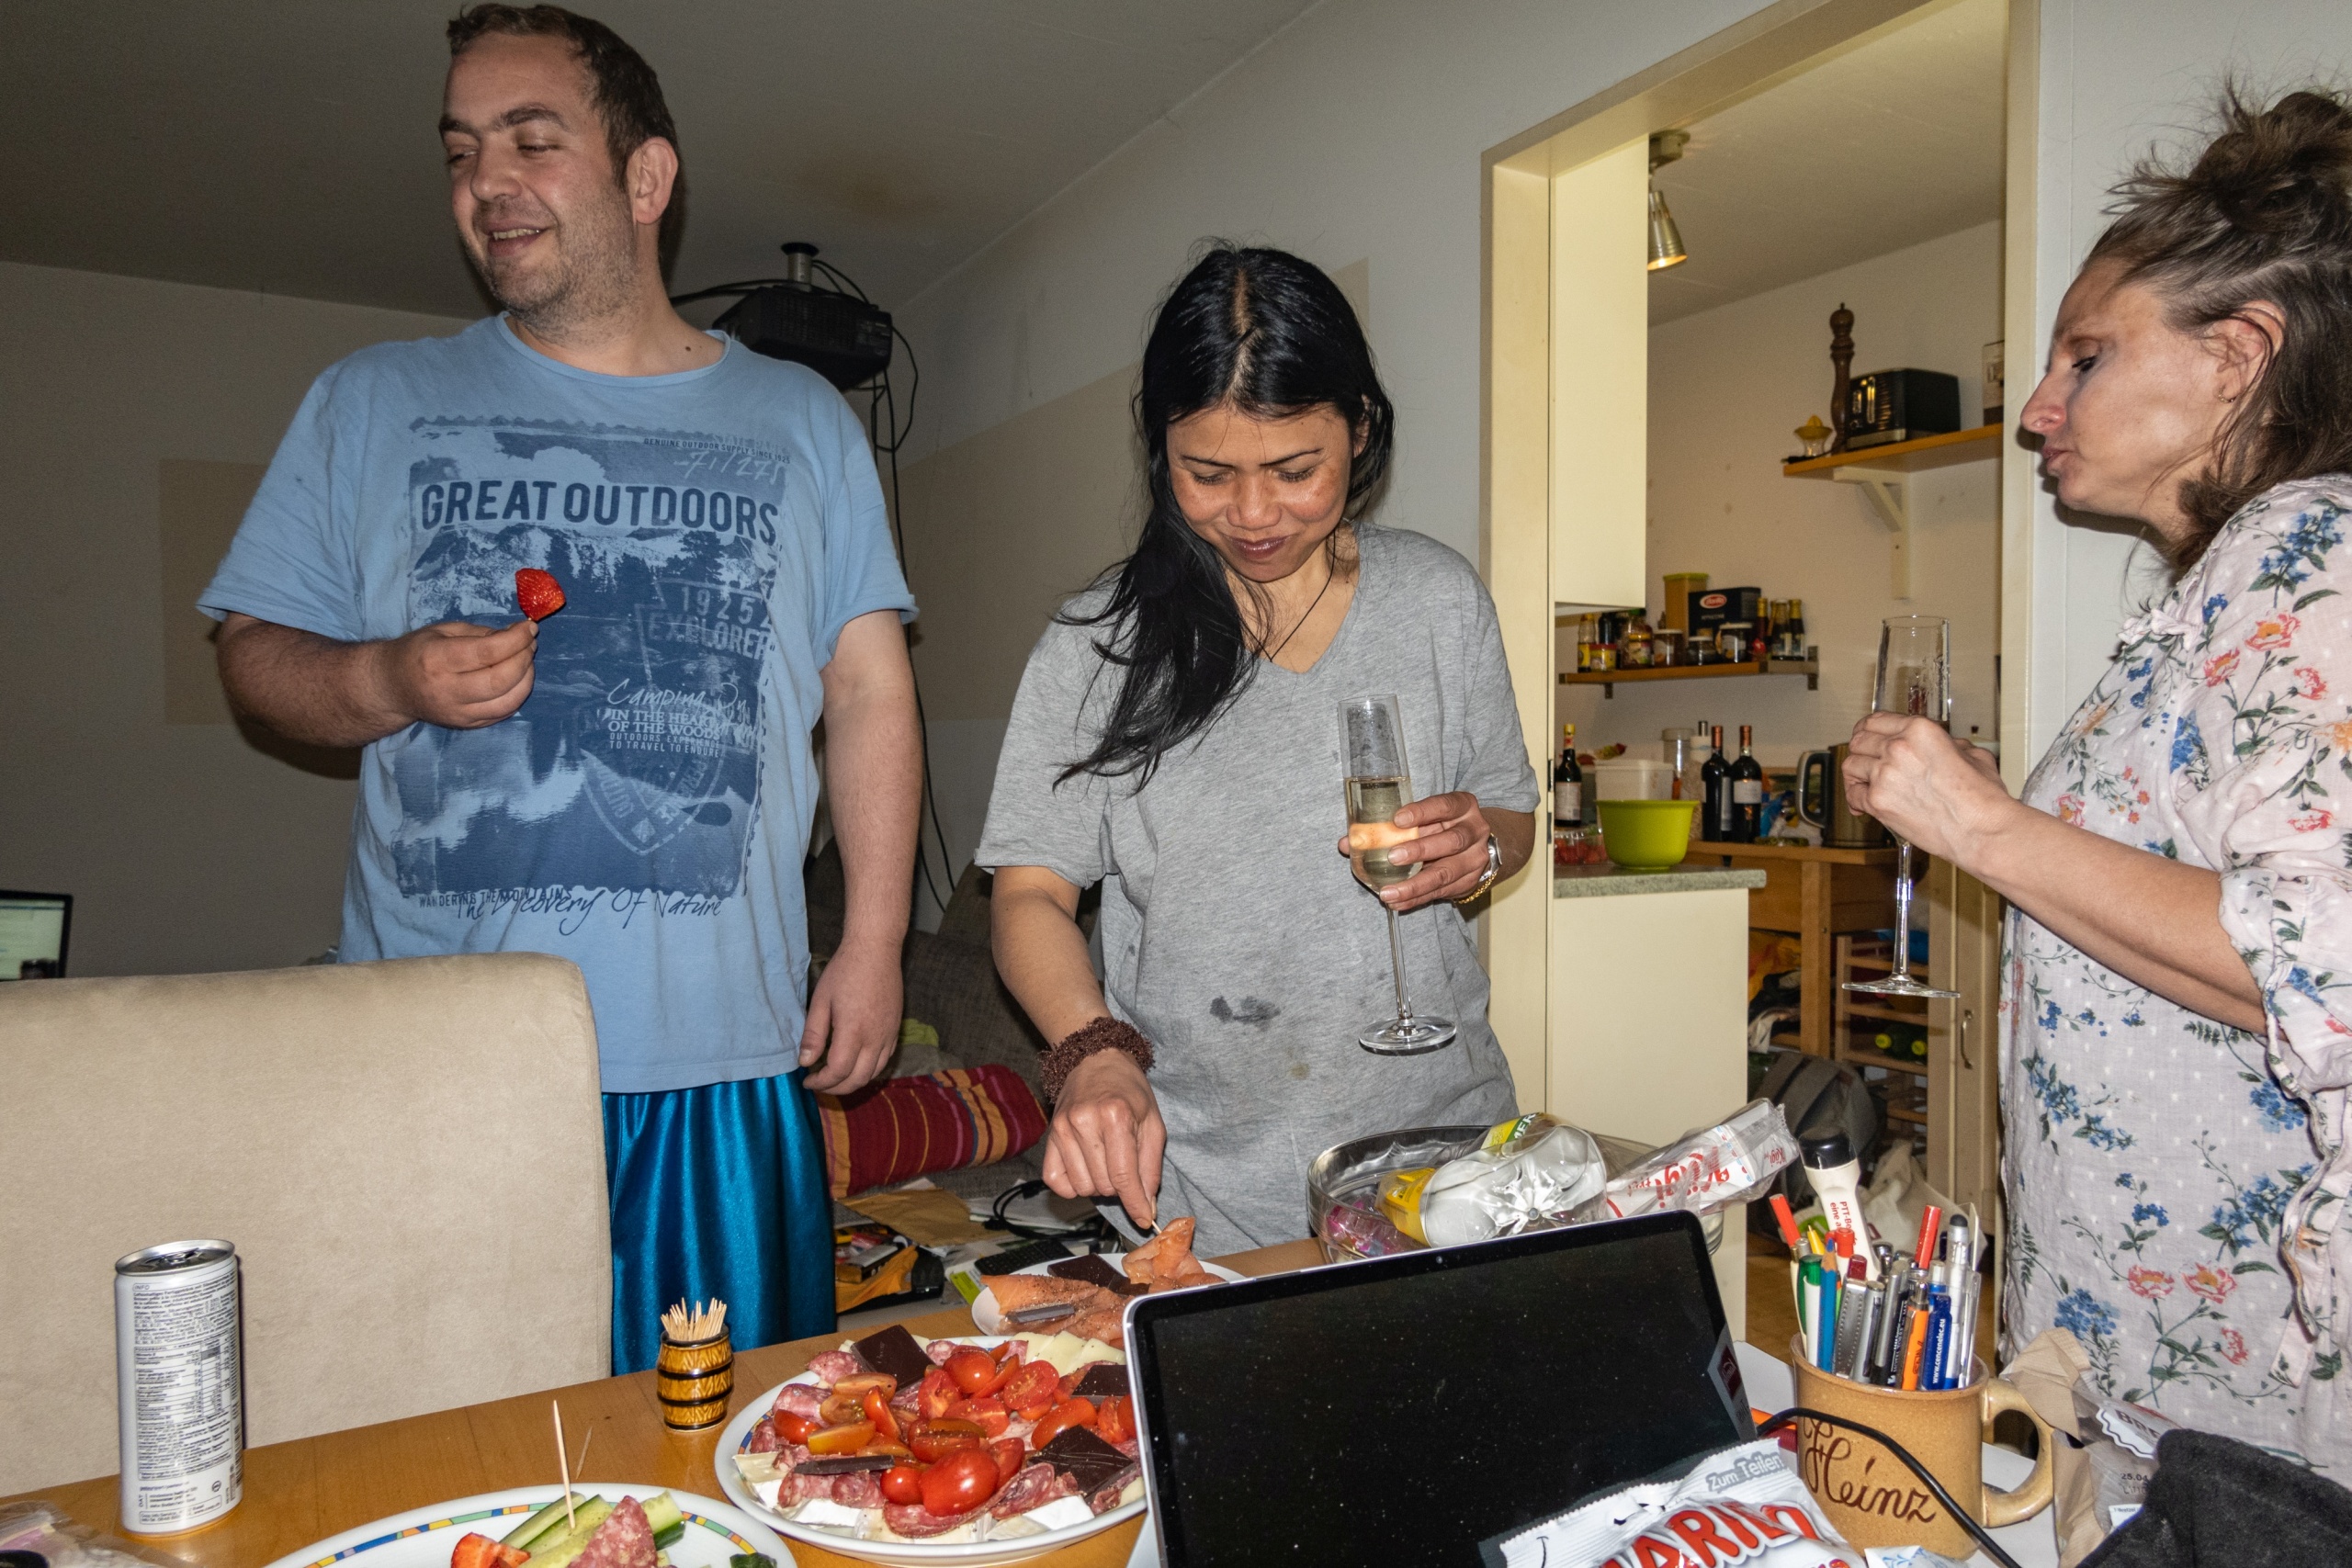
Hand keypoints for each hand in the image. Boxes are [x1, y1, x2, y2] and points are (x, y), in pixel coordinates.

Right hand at [371, 619, 536, 728]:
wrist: (393, 687)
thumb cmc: (418, 652)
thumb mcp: (442, 631)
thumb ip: (480, 634)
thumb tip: (517, 636)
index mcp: (436, 659)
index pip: (486, 653)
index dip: (515, 640)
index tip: (529, 628)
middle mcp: (446, 690)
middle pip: (500, 680)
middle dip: (524, 659)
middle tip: (529, 644)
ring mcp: (457, 713)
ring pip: (507, 702)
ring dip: (526, 679)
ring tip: (525, 661)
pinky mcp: (466, 725)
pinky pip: (503, 713)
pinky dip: (517, 695)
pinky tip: (517, 679)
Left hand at [799, 936, 902, 1094]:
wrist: (876, 951)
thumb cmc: (844, 971)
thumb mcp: (821, 1000)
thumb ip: (813, 1034)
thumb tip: (805, 1062)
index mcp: (853, 1031)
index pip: (838, 1071)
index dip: (821, 1082)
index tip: (807, 1080)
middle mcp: (875, 1038)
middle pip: (857, 1079)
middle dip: (835, 1088)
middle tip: (819, 1083)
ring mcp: (888, 1035)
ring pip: (873, 1073)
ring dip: (853, 1082)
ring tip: (835, 1078)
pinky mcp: (896, 1030)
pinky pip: (885, 1060)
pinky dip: (869, 1070)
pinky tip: (855, 1063)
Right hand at [1041, 1049, 1164, 1230]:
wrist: (1096, 1060)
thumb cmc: (1130, 1092)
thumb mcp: (1153, 1123)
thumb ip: (1151, 1168)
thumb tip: (1147, 1207)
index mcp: (1116, 1116)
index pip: (1124, 1176)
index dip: (1135, 1203)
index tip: (1143, 1219)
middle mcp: (1085, 1122)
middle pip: (1104, 1185)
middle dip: (1121, 1187)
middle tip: (1125, 1166)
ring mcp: (1062, 1129)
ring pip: (1082, 1186)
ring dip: (1098, 1186)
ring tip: (1106, 1163)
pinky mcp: (1049, 1135)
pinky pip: (1055, 1181)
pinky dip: (1072, 1186)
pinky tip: (1085, 1170)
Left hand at [1335, 790, 1493, 912]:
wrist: (1475, 846)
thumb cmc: (1440, 826)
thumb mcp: (1423, 818)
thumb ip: (1389, 826)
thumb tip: (1349, 842)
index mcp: (1462, 806)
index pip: (1445, 805)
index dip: (1423, 812)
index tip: (1398, 819)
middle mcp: (1474, 831)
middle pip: (1451, 841)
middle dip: (1421, 849)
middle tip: (1392, 857)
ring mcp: (1475, 859)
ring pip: (1447, 872)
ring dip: (1415, 884)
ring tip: (1389, 892)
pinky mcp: (1469, 882)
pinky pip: (1441, 893)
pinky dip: (1417, 899)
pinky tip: (1397, 902)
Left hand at [1842, 714, 2016, 862]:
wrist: (1982, 831)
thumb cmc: (1982, 799)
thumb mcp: (1973, 755)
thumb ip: (1949, 744)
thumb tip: (1943, 747)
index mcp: (1920, 731)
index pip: (1877, 720)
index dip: (1870, 729)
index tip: (1868, 735)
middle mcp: (1898, 748)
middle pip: (1860, 740)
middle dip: (1861, 749)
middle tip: (1864, 757)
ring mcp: (1884, 775)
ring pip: (1851, 765)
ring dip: (1856, 773)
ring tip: (1862, 780)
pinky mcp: (1877, 802)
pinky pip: (1852, 794)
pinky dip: (1854, 798)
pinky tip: (1861, 802)